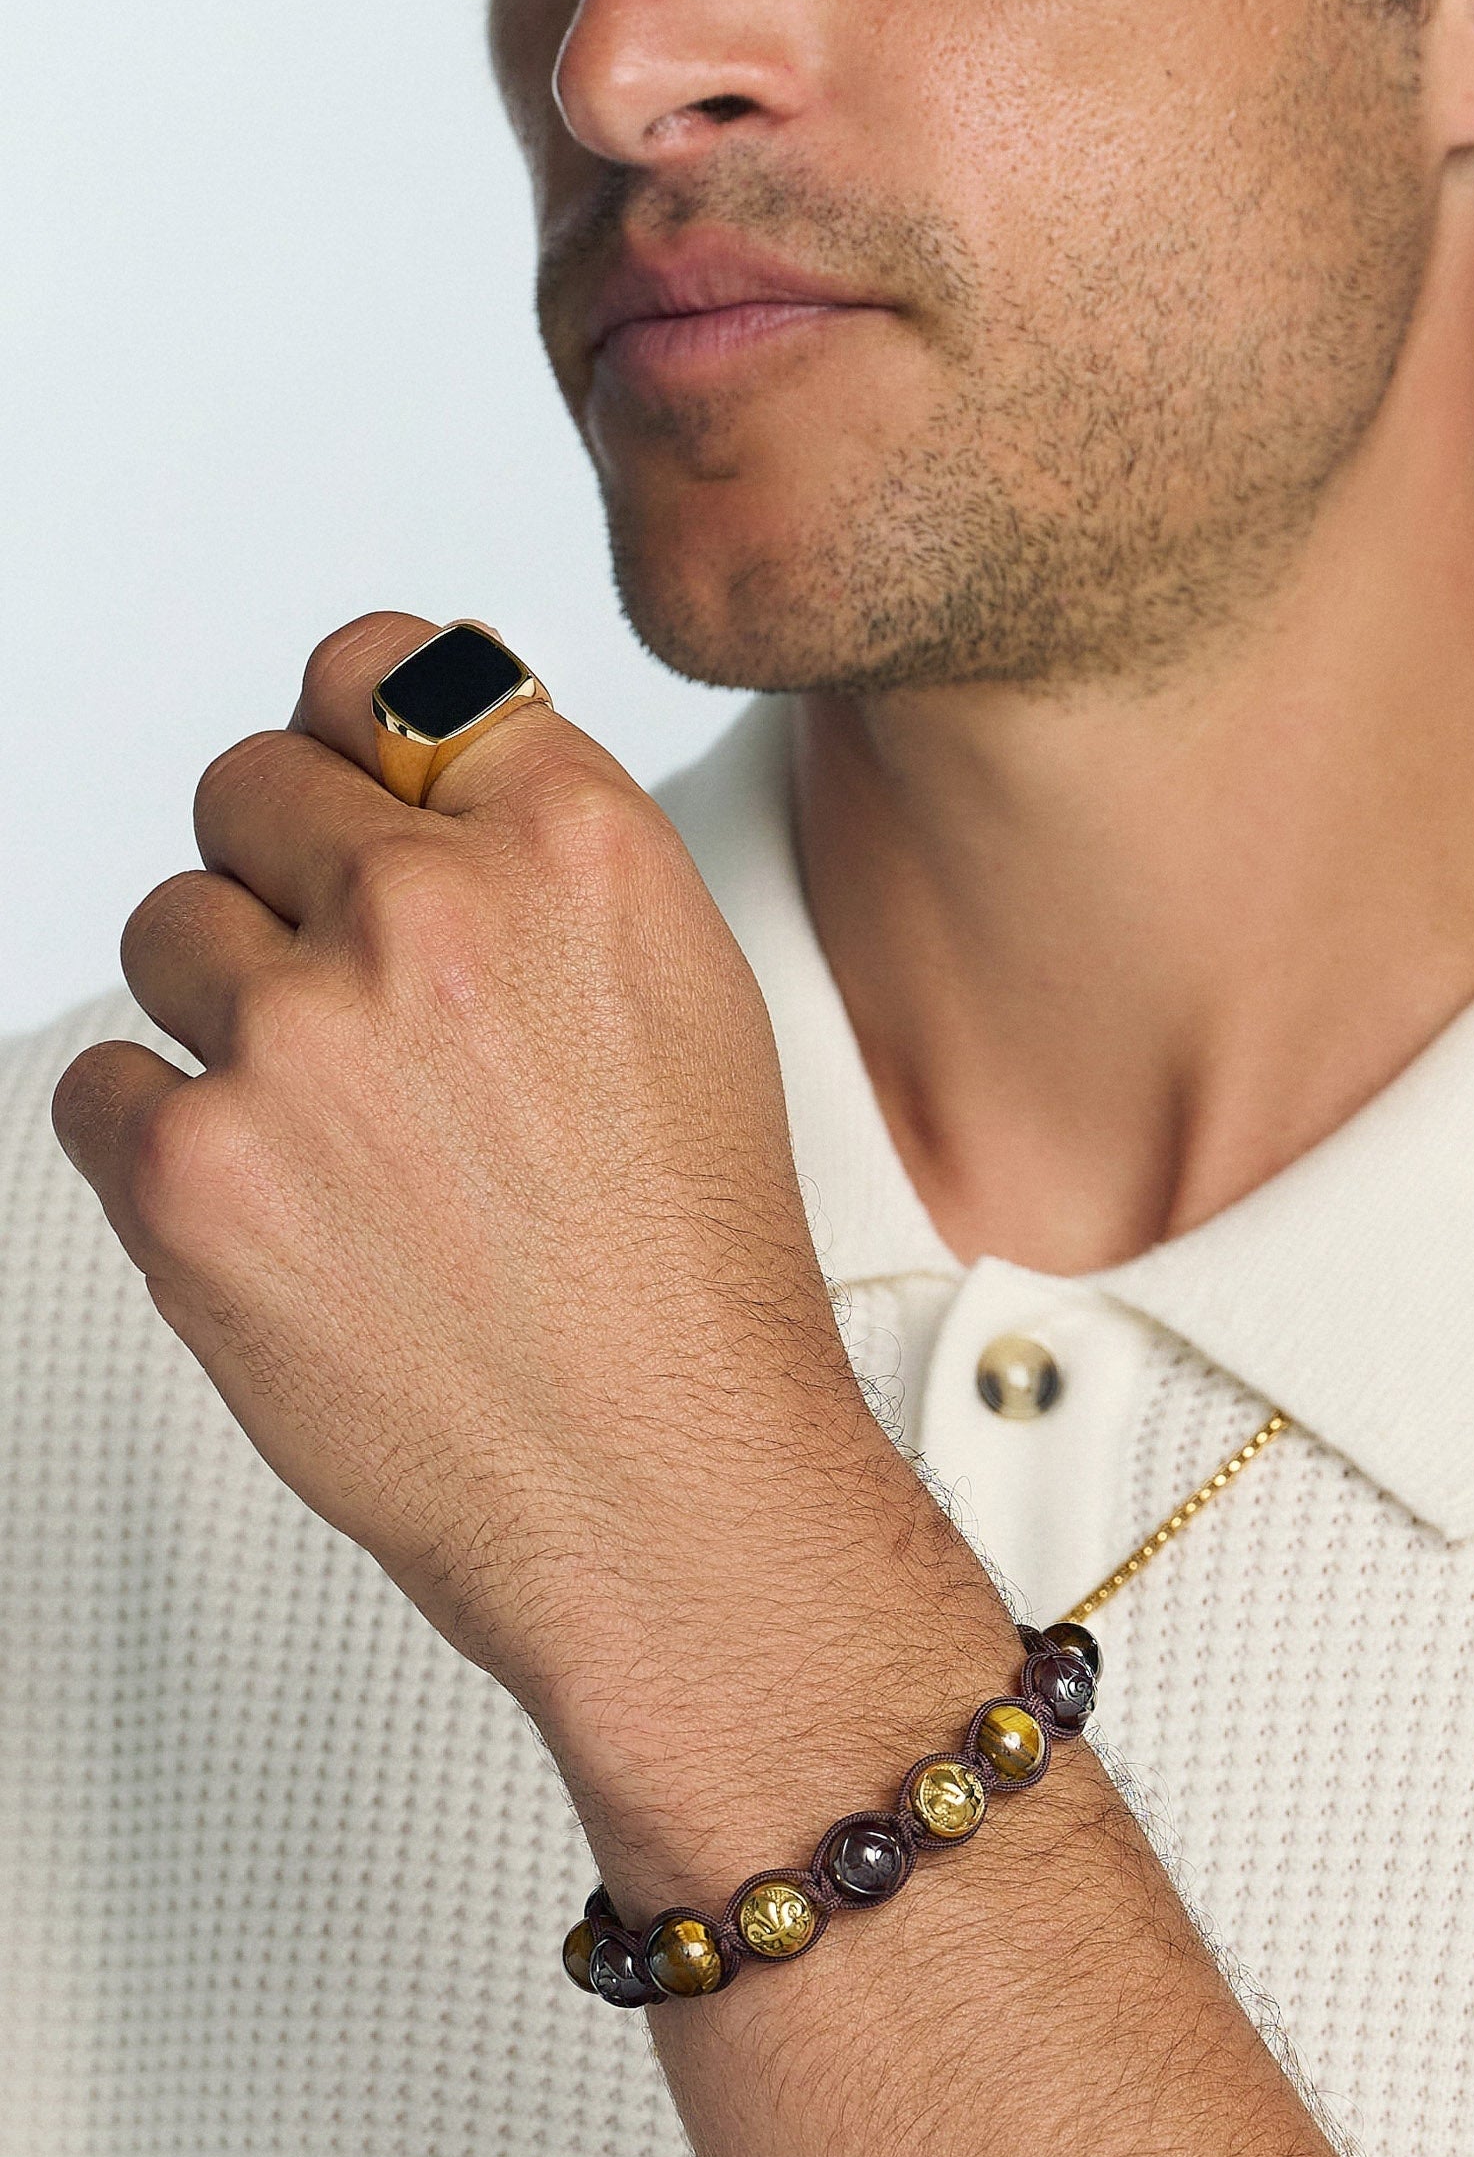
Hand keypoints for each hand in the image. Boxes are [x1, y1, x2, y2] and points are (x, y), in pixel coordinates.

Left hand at [51, 614, 932, 1817]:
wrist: (662, 1488)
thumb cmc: (688, 1274)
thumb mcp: (686, 1002)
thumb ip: (547, 862)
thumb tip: (409, 771)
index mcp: (576, 848)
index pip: (381, 668)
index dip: (357, 743)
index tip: (353, 796)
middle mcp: (435, 915)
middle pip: (246, 787)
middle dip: (284, 887)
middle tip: (357, 1018)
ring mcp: (302, 1040)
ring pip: (166, 930)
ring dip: (227, 1018)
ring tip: (342, 1144)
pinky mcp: (194, 1174)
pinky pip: (102, 1085)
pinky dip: (170, 1147)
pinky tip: (290, 1217)